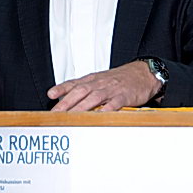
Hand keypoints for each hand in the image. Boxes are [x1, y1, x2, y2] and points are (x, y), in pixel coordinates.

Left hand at [47, 61, 161, 111]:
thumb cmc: (119, 79)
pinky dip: (105, 110)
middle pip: (80, 91)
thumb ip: (84, 89)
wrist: (142, 74)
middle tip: (56, 113)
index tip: (50, 94)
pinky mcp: (123, 97)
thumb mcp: (99, 80)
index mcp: (92, 79)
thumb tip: (67, 99)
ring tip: (72, 118)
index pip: (74, 83)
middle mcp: (99, 83)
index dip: (61, 88)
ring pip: (93, 98)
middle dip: (67, 102)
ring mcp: (111, 90)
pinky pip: (113, 104)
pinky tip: (99, 116)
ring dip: (81, 108)